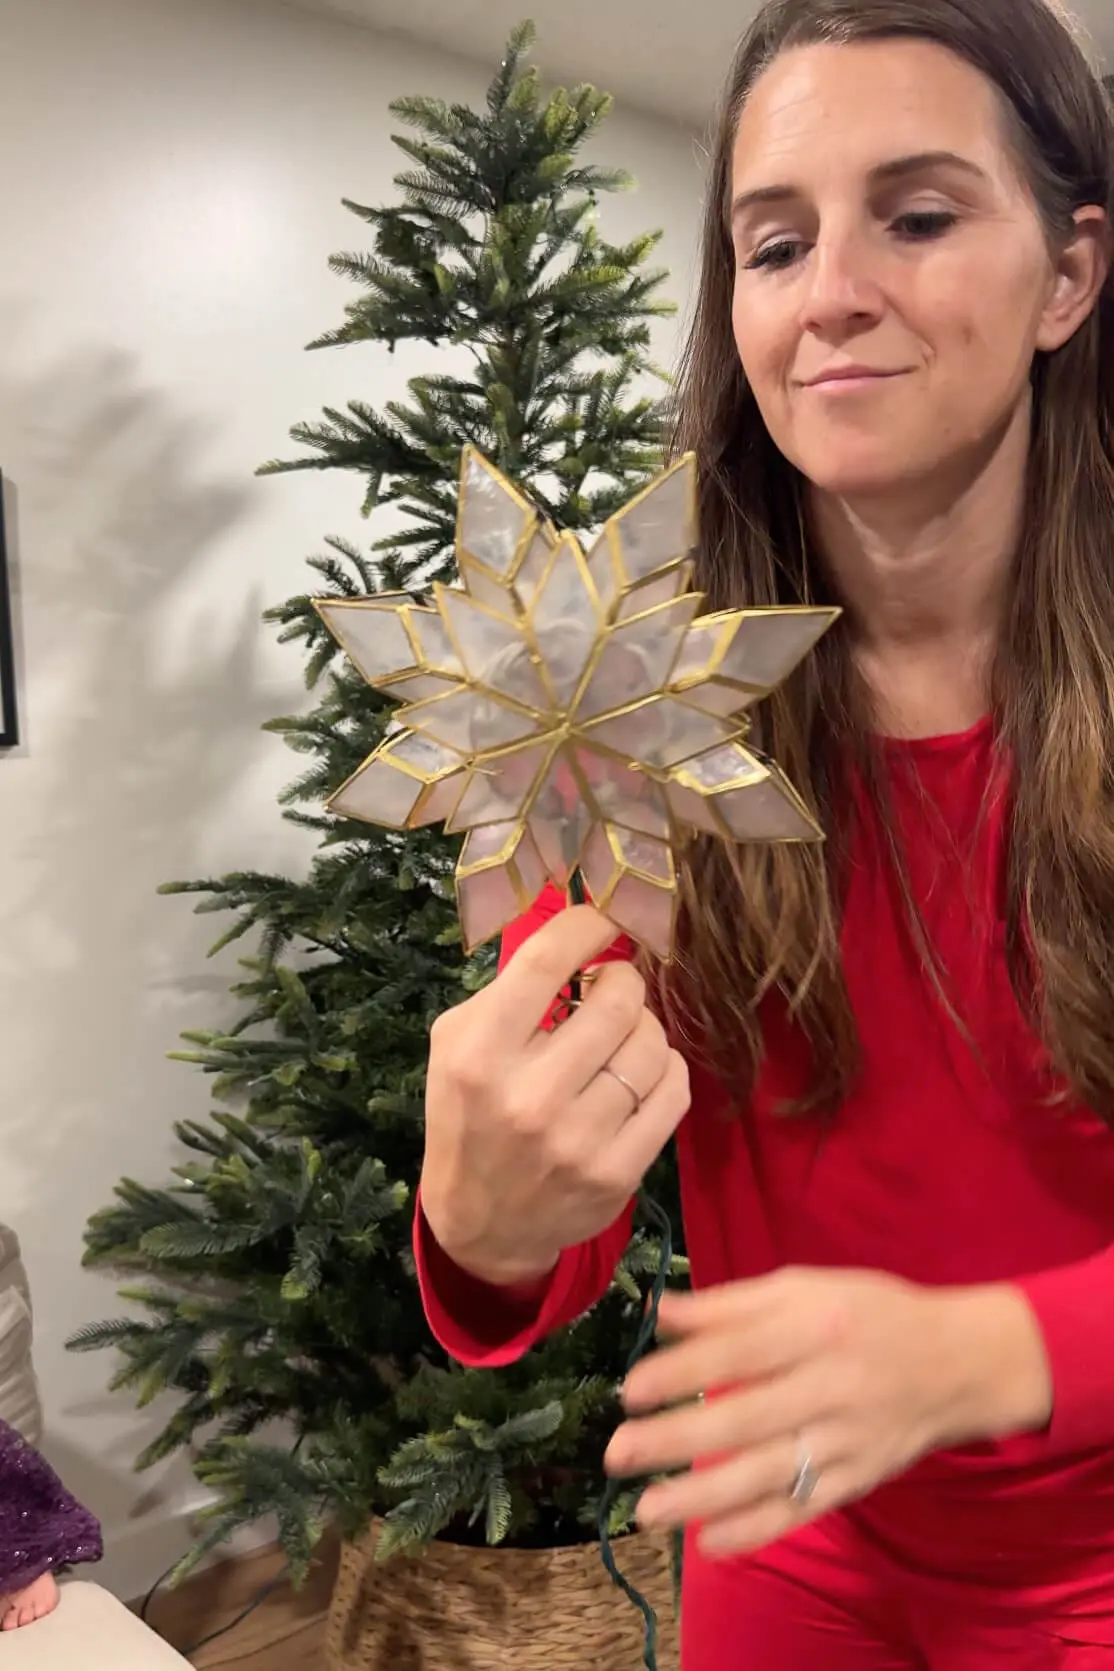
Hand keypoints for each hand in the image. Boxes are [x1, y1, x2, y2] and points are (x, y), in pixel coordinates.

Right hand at [421, 904, 690, 1286]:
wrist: (482, 1221)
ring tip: (623, 1032)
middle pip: (616, 1001)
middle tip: (614, 985)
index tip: (604, 917)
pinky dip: (664, 1067)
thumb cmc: (469, 1115)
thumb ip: (509, 989)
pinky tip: (641, 1070)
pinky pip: (673, 1090)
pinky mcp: (618, 1171)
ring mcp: (578, 1139)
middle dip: (623, 980)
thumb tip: (582, 933)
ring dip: (644, 1025)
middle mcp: (528, 1096)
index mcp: (479, 1053)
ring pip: (651, 1043)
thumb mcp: (458, 1044)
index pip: (546, 960)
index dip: (588, 924)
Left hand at [604, 1268, 1052, 1555]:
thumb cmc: (869, 1313)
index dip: (683, 1372)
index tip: (629, 1390)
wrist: (959, 1362)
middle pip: (746, 1418)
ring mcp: (846, 1440)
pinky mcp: (858, 1481)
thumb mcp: (804, 1288)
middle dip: (676, 1440)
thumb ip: (730, 1304)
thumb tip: (659, 1311)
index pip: (739, 1351)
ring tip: (645, 1511)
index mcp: (815, 1326)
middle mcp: (831, 1386)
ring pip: (769, 1474)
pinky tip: (711, 1543)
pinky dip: (759, 1529)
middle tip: (617, 1454)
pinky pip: (803, 1509)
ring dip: (703, 1498)